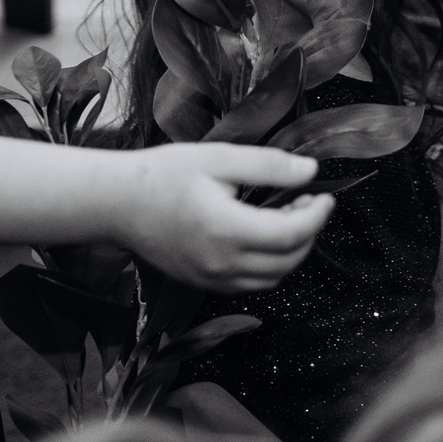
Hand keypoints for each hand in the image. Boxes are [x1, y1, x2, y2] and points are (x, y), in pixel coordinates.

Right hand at [115, 144, 333, 291]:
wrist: (116, 203)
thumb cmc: (164, 174)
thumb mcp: (218, 158)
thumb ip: (268, 166)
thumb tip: (310, 172)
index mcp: (227, 230)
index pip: (291, 234)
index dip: (316, 216)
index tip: (325, 194)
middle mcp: (221, 264)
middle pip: (287, 261)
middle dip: (308, 232)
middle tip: (308, 201)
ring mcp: (211, 279)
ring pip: (271, 278)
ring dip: (291, 251)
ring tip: (288, 215)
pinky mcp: (202, 283)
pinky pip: (250, 283)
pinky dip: (269, 264)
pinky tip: (263, 234)